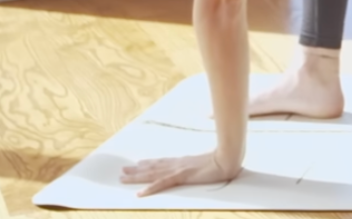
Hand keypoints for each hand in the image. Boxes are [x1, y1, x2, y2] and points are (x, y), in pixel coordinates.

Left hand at [119, 150, 238, 196]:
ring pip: (152, 174)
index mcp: (184, 161)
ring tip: (124, 178)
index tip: (138, 163)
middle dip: (137, 170)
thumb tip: (206, 158)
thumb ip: (205, 161)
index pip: (163, 162)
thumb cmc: (224, 159)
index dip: (149, 163)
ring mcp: (178, 169)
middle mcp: (178, 164)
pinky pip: (161, 184)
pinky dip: (149, 189)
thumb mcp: (212, 160)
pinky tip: (140, 194)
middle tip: (123, 170)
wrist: (228, 158)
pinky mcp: (181, 176)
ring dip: (137, 177)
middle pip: (153, 167)